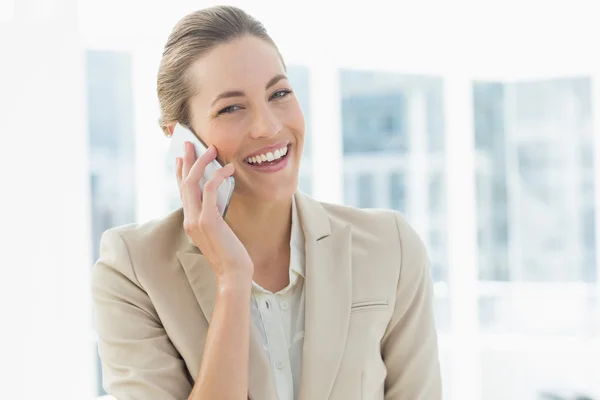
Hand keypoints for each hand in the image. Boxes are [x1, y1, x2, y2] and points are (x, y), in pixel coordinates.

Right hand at [176, 141, 252, 285]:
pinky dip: (218, 175)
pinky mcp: (208, 220)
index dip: (180, 173)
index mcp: (190, 222)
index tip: (181, 158)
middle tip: (190, 143)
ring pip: (193, 183)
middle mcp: (189, 219)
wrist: (233, 274)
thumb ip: (215, 215)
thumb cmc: (231, 254)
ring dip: (201, 163)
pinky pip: (210, 190)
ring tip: (211, 149)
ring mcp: (197, 220)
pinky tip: (229, 168)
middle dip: (187, 161)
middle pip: (184, 183)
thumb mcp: (220, 231)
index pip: (182, 192)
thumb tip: (220, 195)